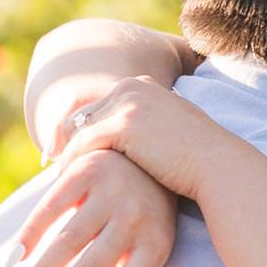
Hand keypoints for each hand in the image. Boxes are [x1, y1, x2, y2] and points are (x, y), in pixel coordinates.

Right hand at [9, 146, 177, 266]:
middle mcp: (135, 217)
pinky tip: (12, 262)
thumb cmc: (145, 214)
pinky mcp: (84, 169)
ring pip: (68, 241)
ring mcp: (110, 191)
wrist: (148, 148)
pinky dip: (30, 235)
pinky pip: (50, 207)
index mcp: (156, 243)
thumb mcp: (145, 248)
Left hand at [45, 76, 228, 200]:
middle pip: (83, 110)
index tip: (64, 146)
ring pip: (80, 127)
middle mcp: (133, 86)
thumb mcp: (170, 133)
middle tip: (49, 158)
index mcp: (143, 85)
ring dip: (64, 150)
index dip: (79, 124)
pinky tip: (64, 181)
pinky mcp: (122, 125)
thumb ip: (147, 129)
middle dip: (64, 135)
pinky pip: (84, 144)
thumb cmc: (199, 159)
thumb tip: (132, 145)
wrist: (217, 166)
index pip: (98, 102)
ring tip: (53, 174)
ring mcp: (127, 103)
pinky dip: (71, 162)